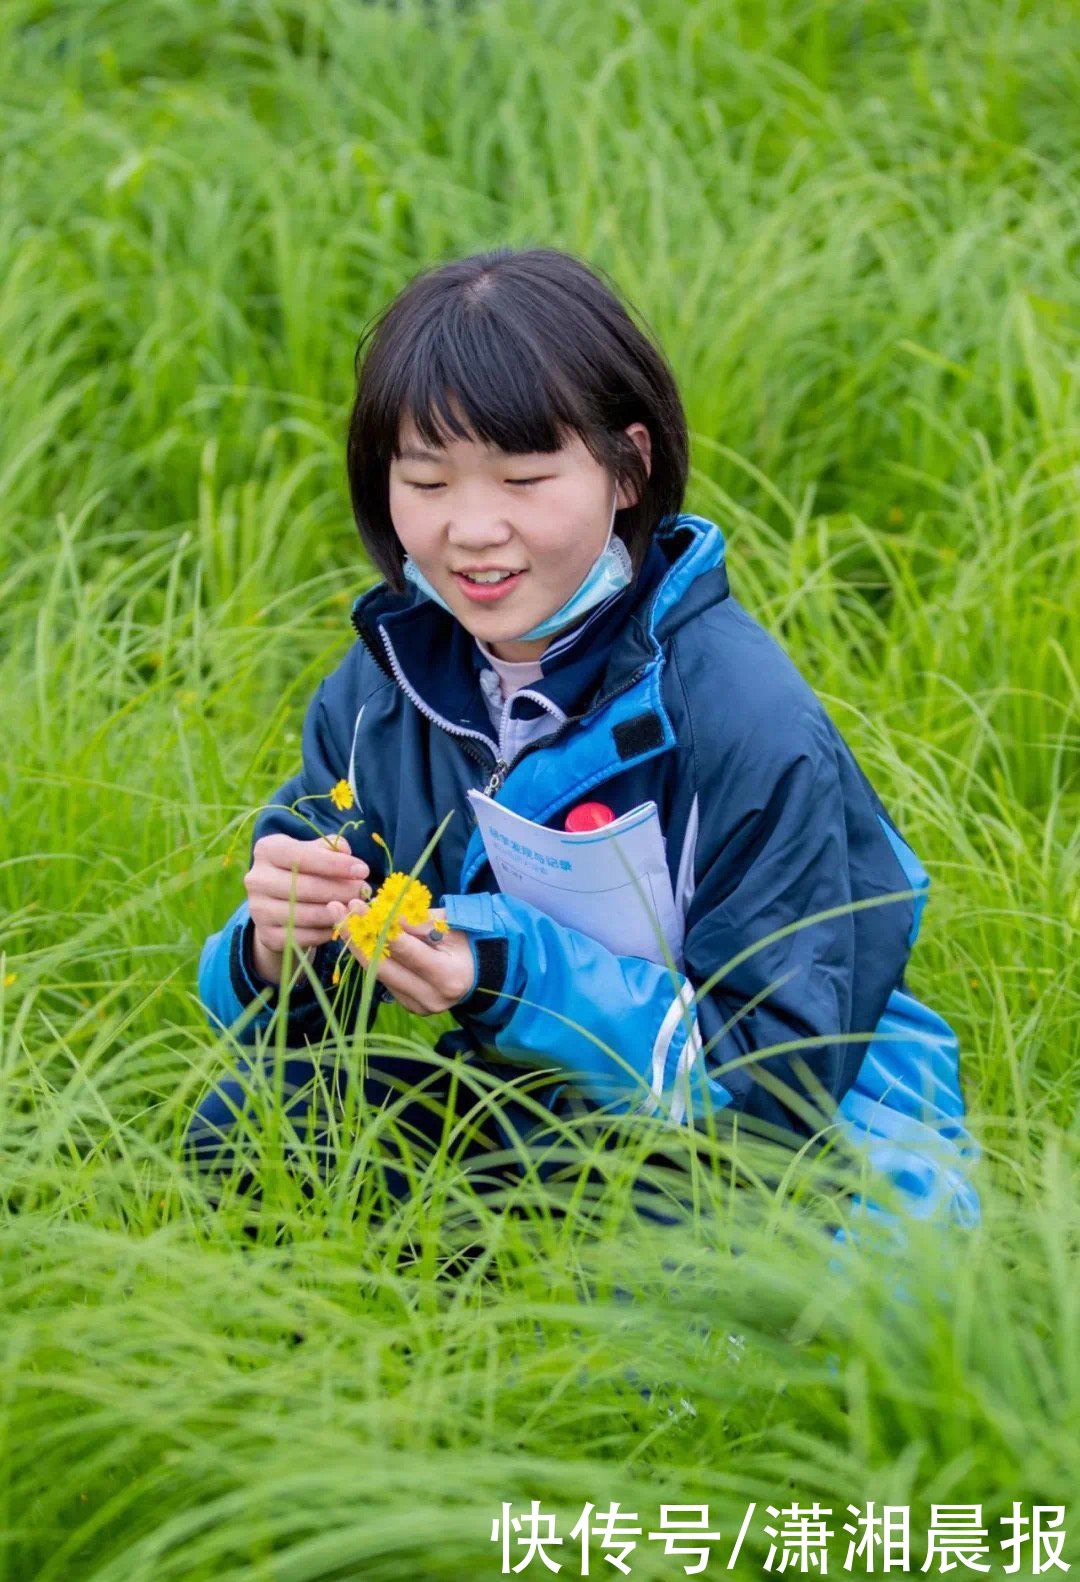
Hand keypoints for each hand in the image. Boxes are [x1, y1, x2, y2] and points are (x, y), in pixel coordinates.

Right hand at [245, 832, 370, 982]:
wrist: (279, 903)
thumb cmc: (305, 869)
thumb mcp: (314, 851)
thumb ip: (331, 848)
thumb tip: (345, 852)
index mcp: (267, 850)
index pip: (302, 856)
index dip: (335, 864)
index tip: (363, 870)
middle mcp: (256, 879)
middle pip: (305, 887)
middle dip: (341, 889)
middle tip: (363, 891)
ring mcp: (258, 909)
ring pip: (305, 914)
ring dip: (336, 912)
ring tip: (355, 907)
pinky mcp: (266, 935)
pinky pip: (303, 936)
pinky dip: (325, 931)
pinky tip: (339, 922)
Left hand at [325, 899, 476, 1015]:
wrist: (481, 970)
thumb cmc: (469, 940)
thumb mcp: (449, 923)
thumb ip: (415, 920)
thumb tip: (378, 911)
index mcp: (447, 976)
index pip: (406, 950)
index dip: (379, 926)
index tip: (359, 905)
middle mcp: (431, 997)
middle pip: (384, 966)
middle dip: (358, 935)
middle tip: (338, 909)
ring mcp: (418, 1006)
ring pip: (379, 974)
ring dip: (358, 945)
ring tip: (342, 919)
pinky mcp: (409, 1006)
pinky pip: (384, 979)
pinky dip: (371, 957)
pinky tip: (359, 936)